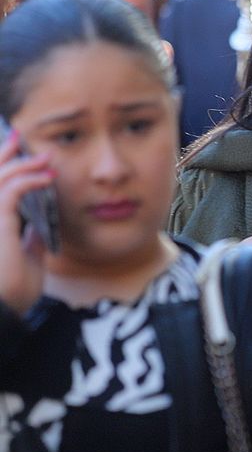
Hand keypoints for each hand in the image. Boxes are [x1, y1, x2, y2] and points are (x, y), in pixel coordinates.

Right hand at [0, 130, 52, 315]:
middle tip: (20, 138)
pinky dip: (28, 180)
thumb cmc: (12, 292)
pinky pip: (9, 192)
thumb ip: (29, 240)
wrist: (6, 312)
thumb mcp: (25, 260)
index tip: (18, 151)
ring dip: (22, 165)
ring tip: (45, 160)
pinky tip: (46, 179)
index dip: (1, 168)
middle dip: (2, 155)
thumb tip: (39, 227)